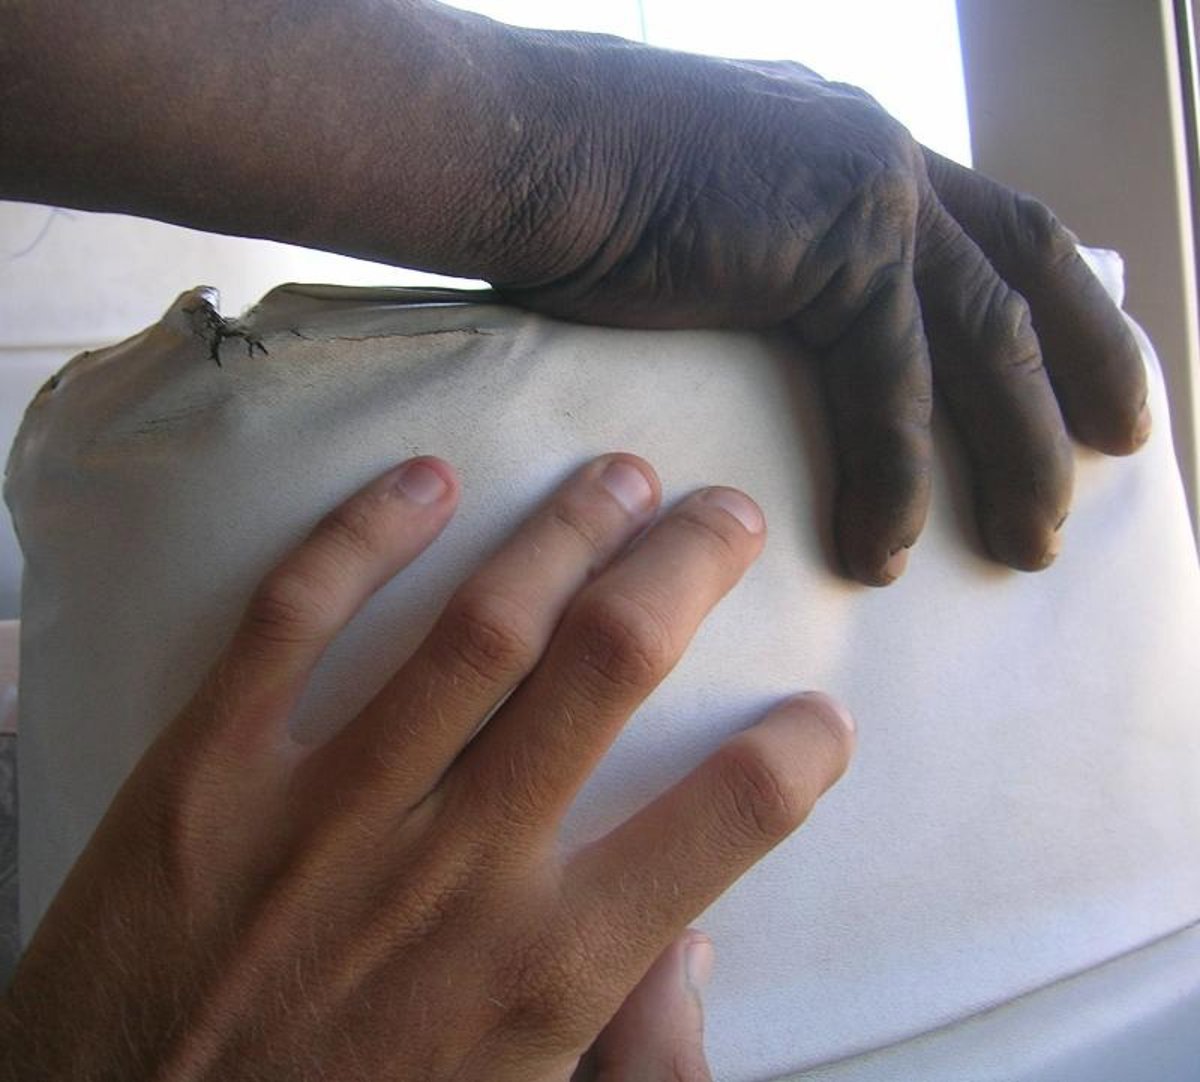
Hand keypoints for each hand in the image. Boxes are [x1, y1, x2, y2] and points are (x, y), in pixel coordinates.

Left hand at [0, 454, 853, 1080]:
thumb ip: (632, 1061)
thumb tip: (691, 951)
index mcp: (544, 969)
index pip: (724, 820)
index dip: (794, 753)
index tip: (817, 715)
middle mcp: (453, 868)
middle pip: (607, 662)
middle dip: (686, 565)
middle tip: (726, 513)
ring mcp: (324, 812)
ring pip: (478, 625)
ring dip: (563, 530)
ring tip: (618, 476)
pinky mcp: (206, 779)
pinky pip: (291, 625)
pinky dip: (360, 538)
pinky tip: (426, 481)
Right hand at [491, 47, 1148, 583]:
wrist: (520, 148)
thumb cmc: (577, 200)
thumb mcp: (711, 227)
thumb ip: (774, 264)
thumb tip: (780, 329)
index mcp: (859, 152)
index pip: (996, 229)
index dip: (1058, 307)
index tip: (1089, 382)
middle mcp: (884, 158)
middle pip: (1026, 269)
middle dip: (1082, 371)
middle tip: (1109, 459)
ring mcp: (870, 191)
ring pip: (984, 339)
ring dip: (1015, 451)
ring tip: (1027, 544)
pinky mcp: (835, 245)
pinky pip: (892, 383)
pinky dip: (892, 476)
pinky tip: (881, 552)